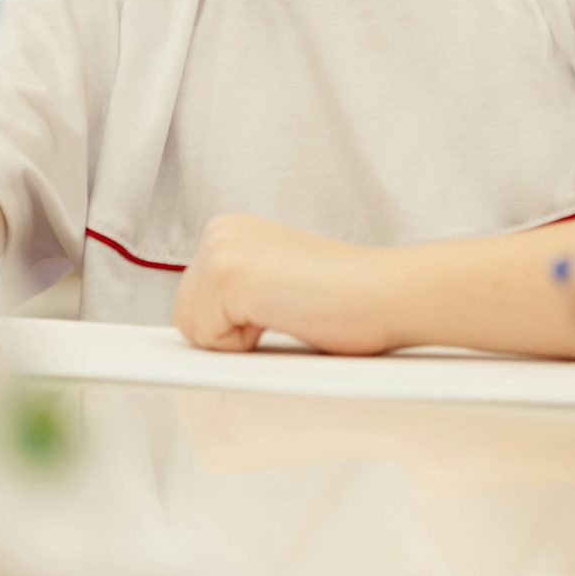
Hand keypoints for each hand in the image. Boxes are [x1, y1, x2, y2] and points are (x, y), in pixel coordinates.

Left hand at [174, 214, 396, 354]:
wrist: (387, 293)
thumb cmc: (346, 300)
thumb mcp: (275, 284)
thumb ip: (238, 294)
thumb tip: (202, 333)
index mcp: (230, 230)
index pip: (195, 304)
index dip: (236, 326)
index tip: (282, 307)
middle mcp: (220, 230)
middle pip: (186, 317)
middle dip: (231, 333)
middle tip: (288, 312)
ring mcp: (221, 249)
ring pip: (194, 331)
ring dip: (240, 340)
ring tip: (288, 313)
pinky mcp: (228, 275)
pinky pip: (210, 340)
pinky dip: (247, 346)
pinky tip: (287, 314)